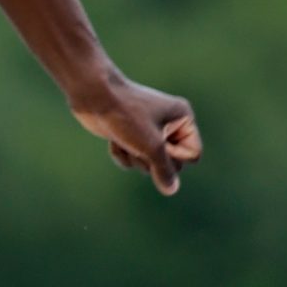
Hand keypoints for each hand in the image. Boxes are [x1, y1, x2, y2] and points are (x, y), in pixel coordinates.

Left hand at [70, 70, 201, 196]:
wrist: (94, 97)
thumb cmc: (126, 116)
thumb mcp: (151, 146)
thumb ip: (164, 171)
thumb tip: (171, 189)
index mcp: (183, 118)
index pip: (193, 155)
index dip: (174, 157)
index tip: (157, 145)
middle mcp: (170, 124)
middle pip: (171, 164)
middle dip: (151, 160)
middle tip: (138, 144)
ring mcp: (150, 131)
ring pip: (150, 165)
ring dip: (135, 158)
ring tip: (125, 139)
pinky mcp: (131, 137)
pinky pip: (134, 161)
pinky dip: (123, 155)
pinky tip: (114, 141)